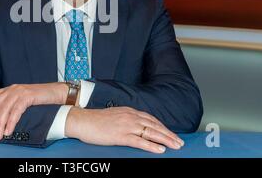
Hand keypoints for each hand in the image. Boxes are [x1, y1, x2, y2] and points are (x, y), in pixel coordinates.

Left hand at [0, 83, 67, 140]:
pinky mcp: (28, 96)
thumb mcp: (22, 100)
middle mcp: (12, 89)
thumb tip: (0, 119)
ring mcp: (20, 91)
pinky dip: (11, 122)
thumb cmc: (40, 99)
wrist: (57, 93)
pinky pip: (16, 110)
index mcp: (9, 89)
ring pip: (4, 108)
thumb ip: (11, 105)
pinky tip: (8, 130)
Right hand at [65, 106, 184, 153]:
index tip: (171, 133)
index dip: (163, 127)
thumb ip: (127, 118)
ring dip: (165, 140)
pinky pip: (139, 141)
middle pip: (154, 125)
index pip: (151, 119)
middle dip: (169, 134)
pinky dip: (151, 145)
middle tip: (180, 142)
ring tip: (175, 146)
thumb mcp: (115, 115)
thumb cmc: (95, 120)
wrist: (82, 120)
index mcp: (129, 111)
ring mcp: (126, 126)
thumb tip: (136, 126)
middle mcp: (130, 116)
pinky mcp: (120, 135)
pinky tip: (160, 150)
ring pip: (151, 132)